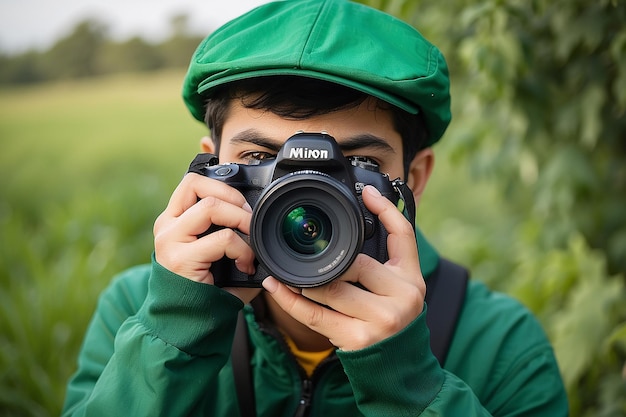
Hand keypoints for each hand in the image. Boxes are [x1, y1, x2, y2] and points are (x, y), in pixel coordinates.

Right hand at [153, 173, 260, 302]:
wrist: (185, 325)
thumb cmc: (207, 289)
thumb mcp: (215, 252)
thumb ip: (226, 231)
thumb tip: (261, 218)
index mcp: (173, 221)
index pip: (192, 182)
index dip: (221, 186)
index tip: (242, 205)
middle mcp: (167, 227)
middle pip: (198, 186)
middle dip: (233, 198)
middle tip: (250, 219)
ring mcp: (170, 241)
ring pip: (210, 208)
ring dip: (240, 220)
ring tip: (251, 239)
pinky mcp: (181, 259)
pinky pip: (222, 239)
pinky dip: (242, 250)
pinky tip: (245, 265)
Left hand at [262, 185, 425, 350]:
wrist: (398, 369)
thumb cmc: (393, 322)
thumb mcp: (400, 289)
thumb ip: (385, 262)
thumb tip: (359, 227)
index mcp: (412, 279)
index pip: (403, 236)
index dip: (386, 210)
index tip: (368, 192)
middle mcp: (402, 297)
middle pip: (356, 263)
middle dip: (330, 261)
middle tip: (308, 256)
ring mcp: (381, 319)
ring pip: (331, 287)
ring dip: (306, 280)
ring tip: (288, 273)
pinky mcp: (357, 338)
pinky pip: (315, 313)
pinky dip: (289, 299)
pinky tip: (276, 286)